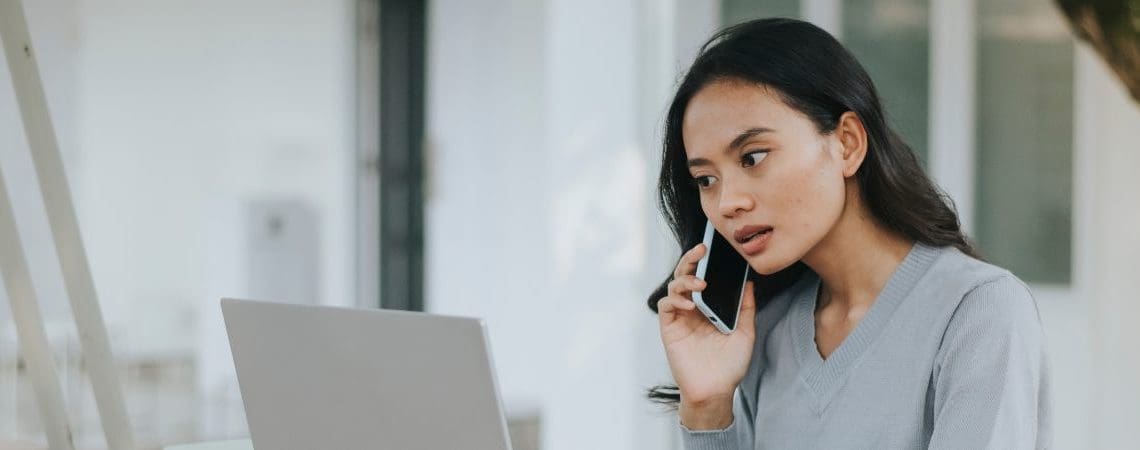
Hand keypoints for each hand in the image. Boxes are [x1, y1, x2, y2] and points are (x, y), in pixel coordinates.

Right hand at [656, 244, 756, 427]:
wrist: (716, 390)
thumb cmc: (730, 365)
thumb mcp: (745, 332)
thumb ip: (745, 308)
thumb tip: (749, 283)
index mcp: (709, 306)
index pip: (704, 276)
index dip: (705, 262)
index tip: (712, 248)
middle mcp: (693, 308)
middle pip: (685, 275)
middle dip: (691, 260)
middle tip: (701, 251)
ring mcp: (680, 317)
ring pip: (674, 287)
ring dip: (685, 281)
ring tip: (699, 284)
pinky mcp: (670, 329)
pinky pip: (666, 306)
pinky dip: (675, 299)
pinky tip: (689, 304)